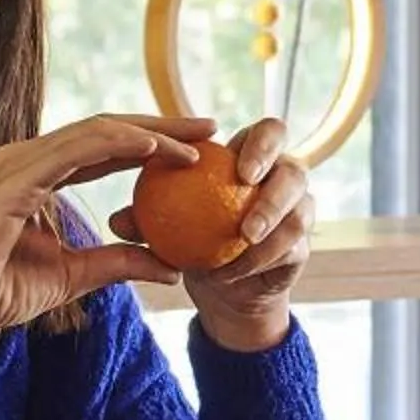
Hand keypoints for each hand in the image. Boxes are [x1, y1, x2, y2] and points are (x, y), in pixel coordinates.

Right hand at [0, 114, 205, 355]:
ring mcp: (17, 164)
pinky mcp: (14, 180)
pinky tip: (156, 147)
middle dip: (161, 124)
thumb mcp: (73, 276)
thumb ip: (118, 263)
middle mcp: (25, 159)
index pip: (103, 148)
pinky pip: (75, 150)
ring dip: (151, 131)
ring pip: (96, 132)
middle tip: (210, 126)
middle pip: (106, 130)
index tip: (198, 148)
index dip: (151, 142)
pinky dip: (118, 143)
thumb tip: (171, 266)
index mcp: (35, 175)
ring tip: (197, 137)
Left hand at [107, 116, 310, 352]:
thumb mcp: (163, 227)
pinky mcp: (302, 248)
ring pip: (301, 210)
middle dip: (274, 176)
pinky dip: (262, 258)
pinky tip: (235, 269)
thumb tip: (117, 220)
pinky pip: (292, 248)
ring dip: (271, 221)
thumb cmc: (190, 240)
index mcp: (254, 159)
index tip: (239, 167)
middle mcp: (284, 181)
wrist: (222, 286)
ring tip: (243, 238)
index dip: (261, 143)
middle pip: (297, 166)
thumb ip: (146, 219)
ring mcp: (298, 214)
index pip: (270, 134)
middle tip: (247, 190)